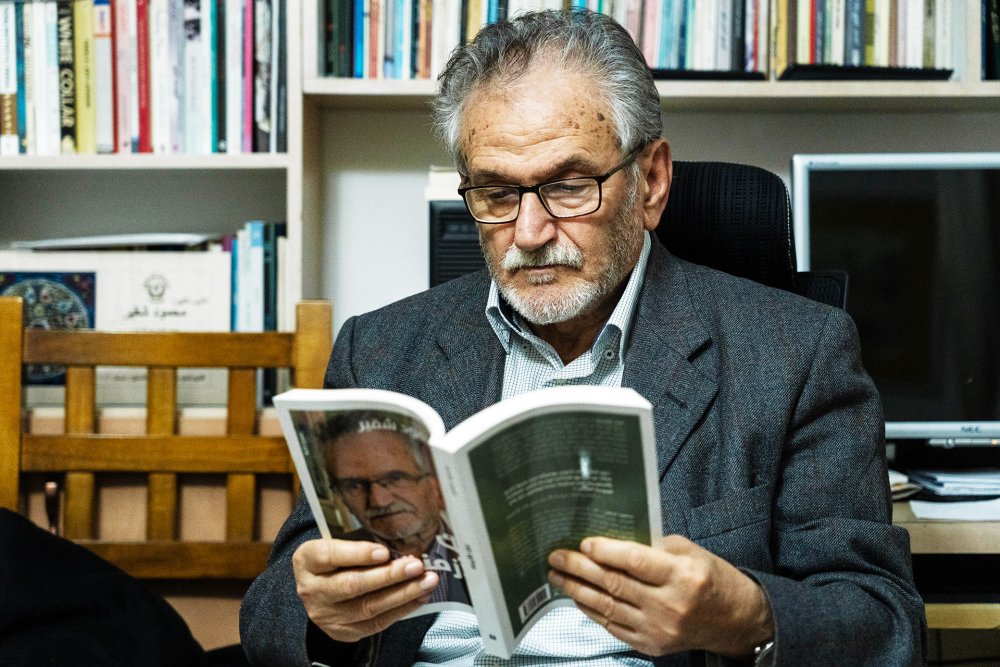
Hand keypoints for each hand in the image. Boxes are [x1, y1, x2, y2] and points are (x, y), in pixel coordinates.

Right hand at [292, 538, 439, 642]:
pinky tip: (419, 596)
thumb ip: (359, 538)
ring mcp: (327, 615)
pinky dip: (402, 609)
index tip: (384, 552)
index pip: (329, 556)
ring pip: (368, 607)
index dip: (357, 554)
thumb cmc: (335, 557)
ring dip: (403, 594)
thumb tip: (400, 537)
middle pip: (352, 585)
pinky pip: (377, 623)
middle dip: (388, 576)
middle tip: (416, 566)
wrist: (318, 589)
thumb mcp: (336, 540)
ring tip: (426, 581)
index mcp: (307, 560)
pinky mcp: (343, 632)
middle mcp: (313, 590)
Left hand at [547, 535, 772, 656]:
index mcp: (682, 576)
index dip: (606, 551)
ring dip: (577, 590)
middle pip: (615, 584)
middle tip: (556, 557)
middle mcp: (670, 605)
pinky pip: (613, 626)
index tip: (582, 542)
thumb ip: (653, 547)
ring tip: (557, 576)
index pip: (635, 561)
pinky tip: (577, 597)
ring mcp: (659, 629)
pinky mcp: (652, 646)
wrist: (735, 621)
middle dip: (580, 569)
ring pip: (608, 607)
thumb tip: (613, 541)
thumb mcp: (690, 552)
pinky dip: (592, 611)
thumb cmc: (711, 578)